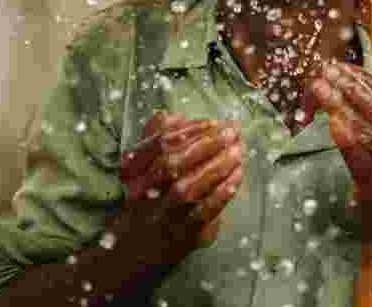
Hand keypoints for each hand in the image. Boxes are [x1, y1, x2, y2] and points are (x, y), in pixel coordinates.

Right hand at [116, 112, 242, 261]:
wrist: (133, 254)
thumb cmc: (144, 203)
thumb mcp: (141, 171)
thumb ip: (156, 140)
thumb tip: (178, 117)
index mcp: (133, 174)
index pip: (160, 146)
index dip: (189, 131)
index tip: (213, 122)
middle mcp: (142, 195)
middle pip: (173, 164)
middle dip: (206, 144)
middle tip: (232, 131)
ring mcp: (161, 217)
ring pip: (188, 188)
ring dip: (217, 166)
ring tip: (238, 151)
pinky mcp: (180, 236)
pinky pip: (202, 214)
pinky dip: (221, 194)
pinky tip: (236, 177)